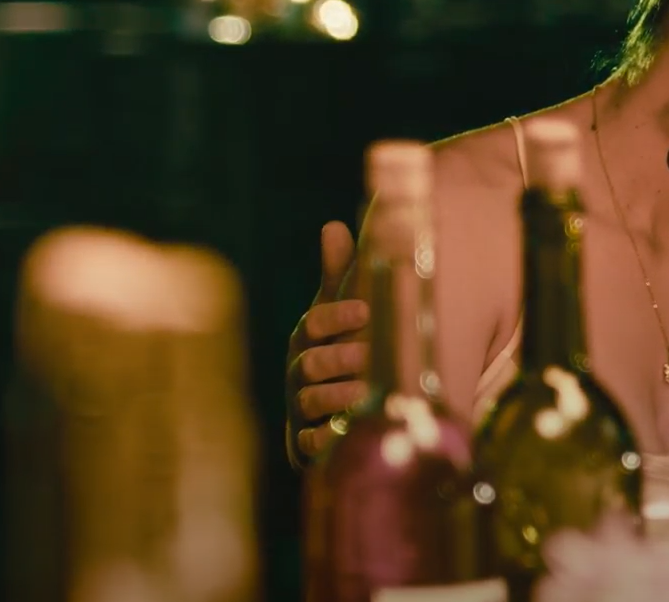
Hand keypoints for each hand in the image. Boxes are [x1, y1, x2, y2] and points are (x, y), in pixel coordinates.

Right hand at [285, 221, 368, 468]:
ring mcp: (302, 406)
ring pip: (309, 401)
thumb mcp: (340, 308)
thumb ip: (339, 273)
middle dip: (337, 358)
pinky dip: (323, 441)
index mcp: (308, 337)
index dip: (337, 315)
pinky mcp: (308, 440)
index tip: (366, 310)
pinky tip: (343, 435)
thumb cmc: (338, 344)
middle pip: (310, 363)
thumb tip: (334, 224)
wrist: (328, 403)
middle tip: (368, 354)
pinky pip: (309, 443)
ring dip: (335, 396)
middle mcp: (300, 371)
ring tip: (365, 393)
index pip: (315, 322)